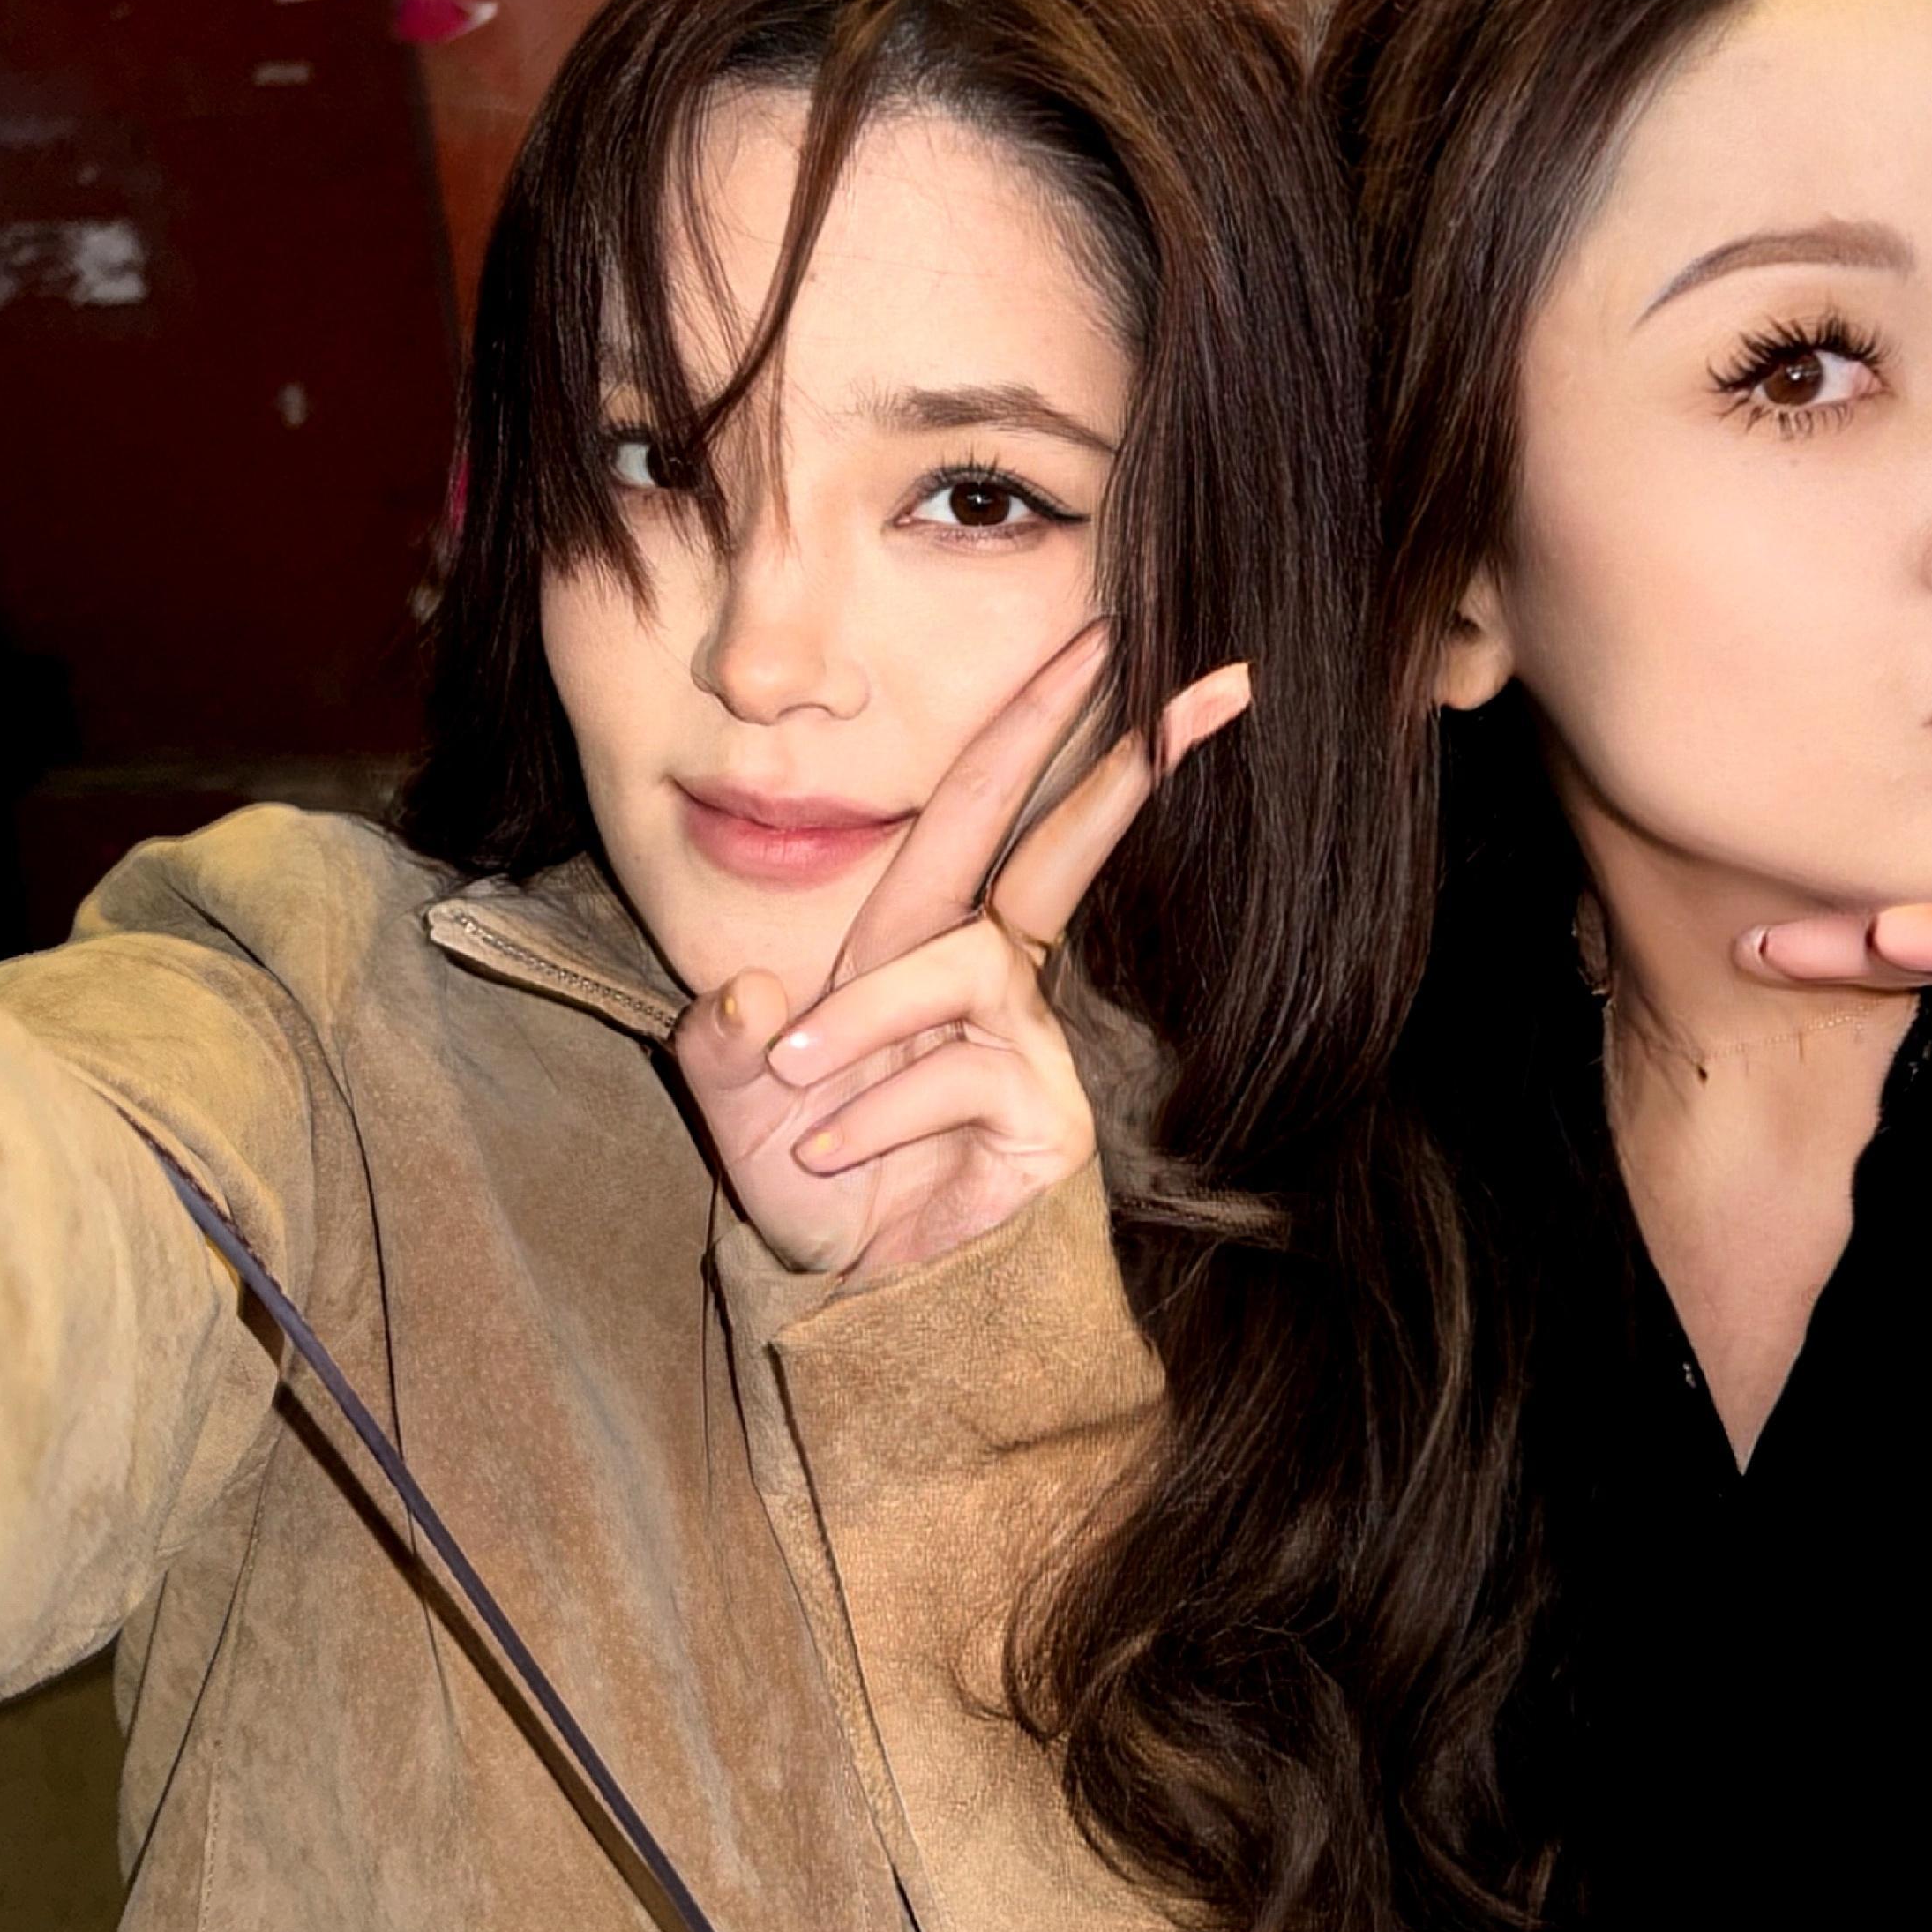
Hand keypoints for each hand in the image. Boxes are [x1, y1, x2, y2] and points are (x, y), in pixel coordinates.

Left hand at [671, 625, 1251, 1278]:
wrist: (850, 1296)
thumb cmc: (812, 1182)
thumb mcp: (733, 1101)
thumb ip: (720, 1043)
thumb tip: (752, 997)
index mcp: (921, 941)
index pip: (987, 814)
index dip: (1038, 723)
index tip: (1111, 635)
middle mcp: (987, 978)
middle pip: (1058, 847)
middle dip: (1119, 759)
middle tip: (1212, 680)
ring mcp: (1026, 1045)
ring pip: (956, 967)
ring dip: (864, 1022)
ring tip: (801, 1089)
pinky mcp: (1044, 1117)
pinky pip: (952, 1072)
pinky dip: (874, 1110)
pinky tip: (834, 1156)